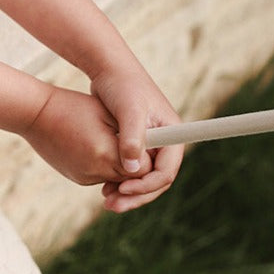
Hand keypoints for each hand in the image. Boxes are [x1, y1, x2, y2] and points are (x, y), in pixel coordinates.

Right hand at [21, 86, 151, 189]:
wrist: (33, 114)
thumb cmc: (71, 106)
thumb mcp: (106, 116)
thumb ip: (132, 138)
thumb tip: (150, 156)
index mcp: (106, 153)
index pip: (143, 169)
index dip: (148, 158)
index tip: (150, 146)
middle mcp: (95, 171)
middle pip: (129, 177)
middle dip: (136, 165)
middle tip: (138, 147)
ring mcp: (84, 177)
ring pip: (115, 177)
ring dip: (120, 164)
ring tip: (116, 142)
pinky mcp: (76, 177)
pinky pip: (99, 175)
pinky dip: (103, 164)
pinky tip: (96, 145)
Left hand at [89, 64, 183, 212]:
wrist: (108, 68)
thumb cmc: (121, 84)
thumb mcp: (128, 110)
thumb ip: (131, 139)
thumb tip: (132, 170)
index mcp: (171, 134)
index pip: (165, 172)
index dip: (147, 186)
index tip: (124, 190)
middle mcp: (163, 141)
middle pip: (155, 180)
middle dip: (136, 195)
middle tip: (112, 205)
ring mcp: (148, 142)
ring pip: (141, 177)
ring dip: (126, 191)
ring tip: (106, 201)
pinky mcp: (131, 142)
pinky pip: (129, 169)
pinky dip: (118, 179)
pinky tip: (102, 186)